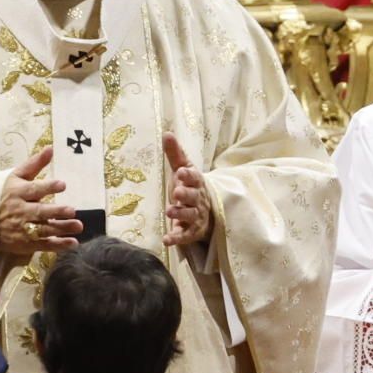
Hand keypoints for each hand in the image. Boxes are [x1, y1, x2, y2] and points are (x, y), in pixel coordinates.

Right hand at [0, 144, 80, 260]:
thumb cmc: (5, 195)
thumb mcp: (16, 177)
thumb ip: (34, 164)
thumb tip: (51, 149)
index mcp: (18, 192)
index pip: (33, 190)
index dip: (47, 187)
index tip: (62, 185)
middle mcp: (20, 211)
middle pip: (39, 212)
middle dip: (55, 212)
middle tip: (72, 210)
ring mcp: (22, 229)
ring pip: (43, 229)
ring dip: (61, 229)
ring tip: (78, 226)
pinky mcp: (25, 243)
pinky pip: (43, 244)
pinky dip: (58, 245)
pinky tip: (73, 242)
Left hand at [164, 134, 212, 248]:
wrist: (206, 212)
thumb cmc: (190, 187)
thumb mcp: (182, 170)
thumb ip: (175, 154)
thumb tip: (167, 133)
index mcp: (197, 183)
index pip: (194, 178)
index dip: (188, 176)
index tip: (181, 172)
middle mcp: (198, 199)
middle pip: (194, 197)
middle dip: (186, 194)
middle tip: (177, 191)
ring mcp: (196, 216)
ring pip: (190, 215)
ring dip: (180, 213)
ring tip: (170, 211)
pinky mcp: (192, 231)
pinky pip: (185, 235)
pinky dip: (177, 238)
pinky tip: (166, 240)